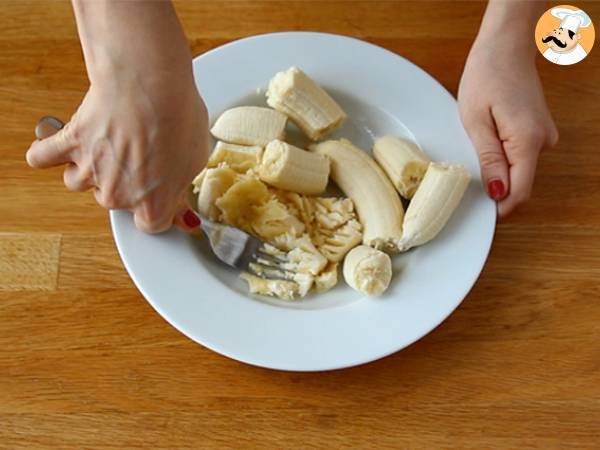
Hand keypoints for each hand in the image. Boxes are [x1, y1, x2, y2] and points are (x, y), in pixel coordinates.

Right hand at [26, 0, 207, 232]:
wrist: (149, 83)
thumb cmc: (178, 118)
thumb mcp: (196, 159)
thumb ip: (182, 185)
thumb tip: (180, 206)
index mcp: (152, 204)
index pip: (150, 224)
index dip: (157, 207)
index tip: (160, 194)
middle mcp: (117, 195)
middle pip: (115, 201)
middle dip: (125, 182)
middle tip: (139, 154)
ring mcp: (90, 171)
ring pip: (80, 181)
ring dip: (91, 167)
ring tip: (107, 143)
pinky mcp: (70, 144)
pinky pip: (43, 158)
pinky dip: (47, 153)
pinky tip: (55, 148)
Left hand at [458, 38, 557, 216]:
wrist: (505, 47)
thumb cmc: (486, 77)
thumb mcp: (476, 122)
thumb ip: (489, 159)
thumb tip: (498, 192)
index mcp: (527, 141)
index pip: (519, 191)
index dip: (499, 207)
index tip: (477, 211)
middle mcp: (543, 142)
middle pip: (520, 183)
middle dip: (496, 190)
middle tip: (466, 181)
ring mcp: (544, 136)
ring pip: (519, 170)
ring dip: (498, 172)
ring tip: (473, 153)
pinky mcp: (538, 131)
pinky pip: (520, 156)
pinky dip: (503, 158)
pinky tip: (486, 144)